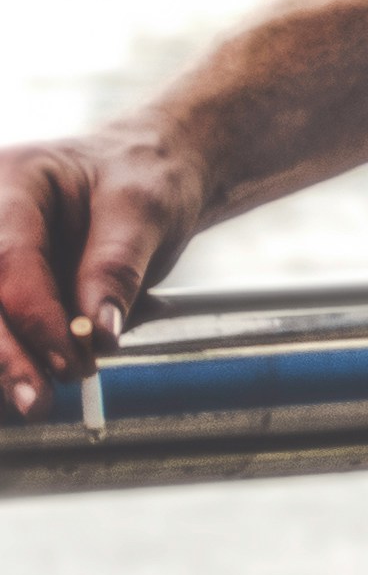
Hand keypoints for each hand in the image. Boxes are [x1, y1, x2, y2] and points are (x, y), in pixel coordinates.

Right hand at [0, 122, 208, 419]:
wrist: (147, 172)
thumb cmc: (144, 176)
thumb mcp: (146, 208)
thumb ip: (117, 266)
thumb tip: (100, 332)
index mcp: (15, 180)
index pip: (9, 259)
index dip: (34, 317)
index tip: (69, 361)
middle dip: (6, 355)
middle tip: (40, 401)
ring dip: (10, 360)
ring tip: (39, 399)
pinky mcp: (1, 290)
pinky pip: (1, 326)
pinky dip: (24, 353)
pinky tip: (44, 371)